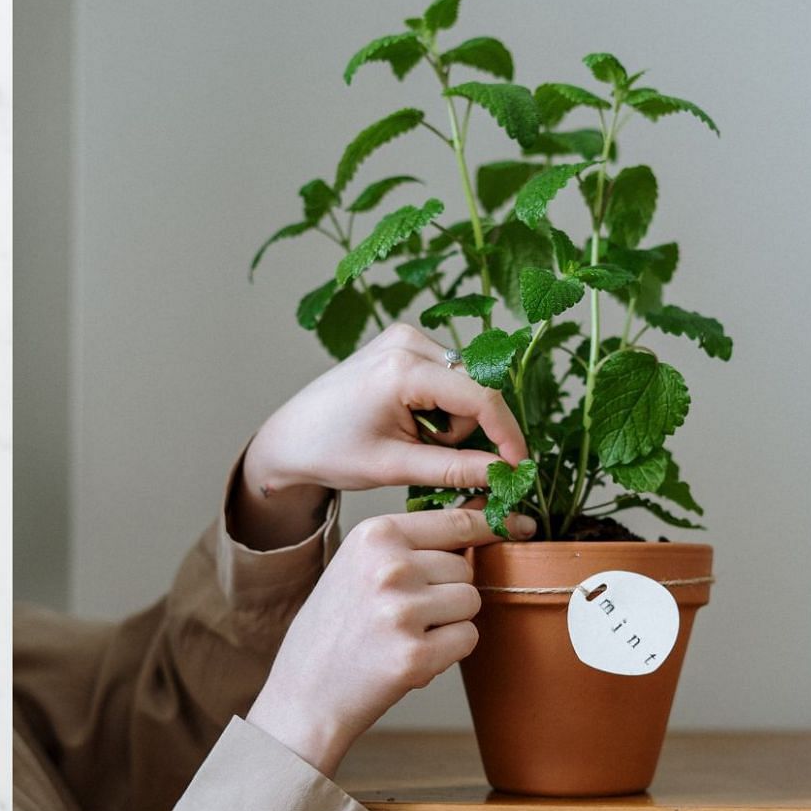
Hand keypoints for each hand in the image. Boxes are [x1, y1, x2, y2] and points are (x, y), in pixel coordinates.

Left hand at [232, 324, 527, 549]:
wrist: (292, 437)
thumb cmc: (332, 451)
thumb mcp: (395, 467)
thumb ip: (455, 469)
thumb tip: (507, 473)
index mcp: (401, 369)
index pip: (480, 397)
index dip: (507, 434)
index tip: (519, 468)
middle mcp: (406, 341)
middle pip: (476, 388)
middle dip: (468, 430)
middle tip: (431, 455)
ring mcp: (404, 337)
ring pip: (466, 384)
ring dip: (453, 420)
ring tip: (413, 439)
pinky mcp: (403, 342)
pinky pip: (449, 376)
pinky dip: (442, 406)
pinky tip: (410, 421)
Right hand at [245, 505, 533, 776]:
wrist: (305, 691)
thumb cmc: (335, 626)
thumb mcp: (358, 565)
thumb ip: (411, 542)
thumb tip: (480, 513)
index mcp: (373, 535)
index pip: (455, 522)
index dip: (490, 527)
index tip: (519, 526)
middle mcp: (389, 567)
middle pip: (464, 568)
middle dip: (448, 591)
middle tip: (405, 612)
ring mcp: (402, 611)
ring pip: (471, 602)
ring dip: (450, 621)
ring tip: (406, 634)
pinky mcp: (416, 655)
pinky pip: (468, 639)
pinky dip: (448, 651)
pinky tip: (410, 656)